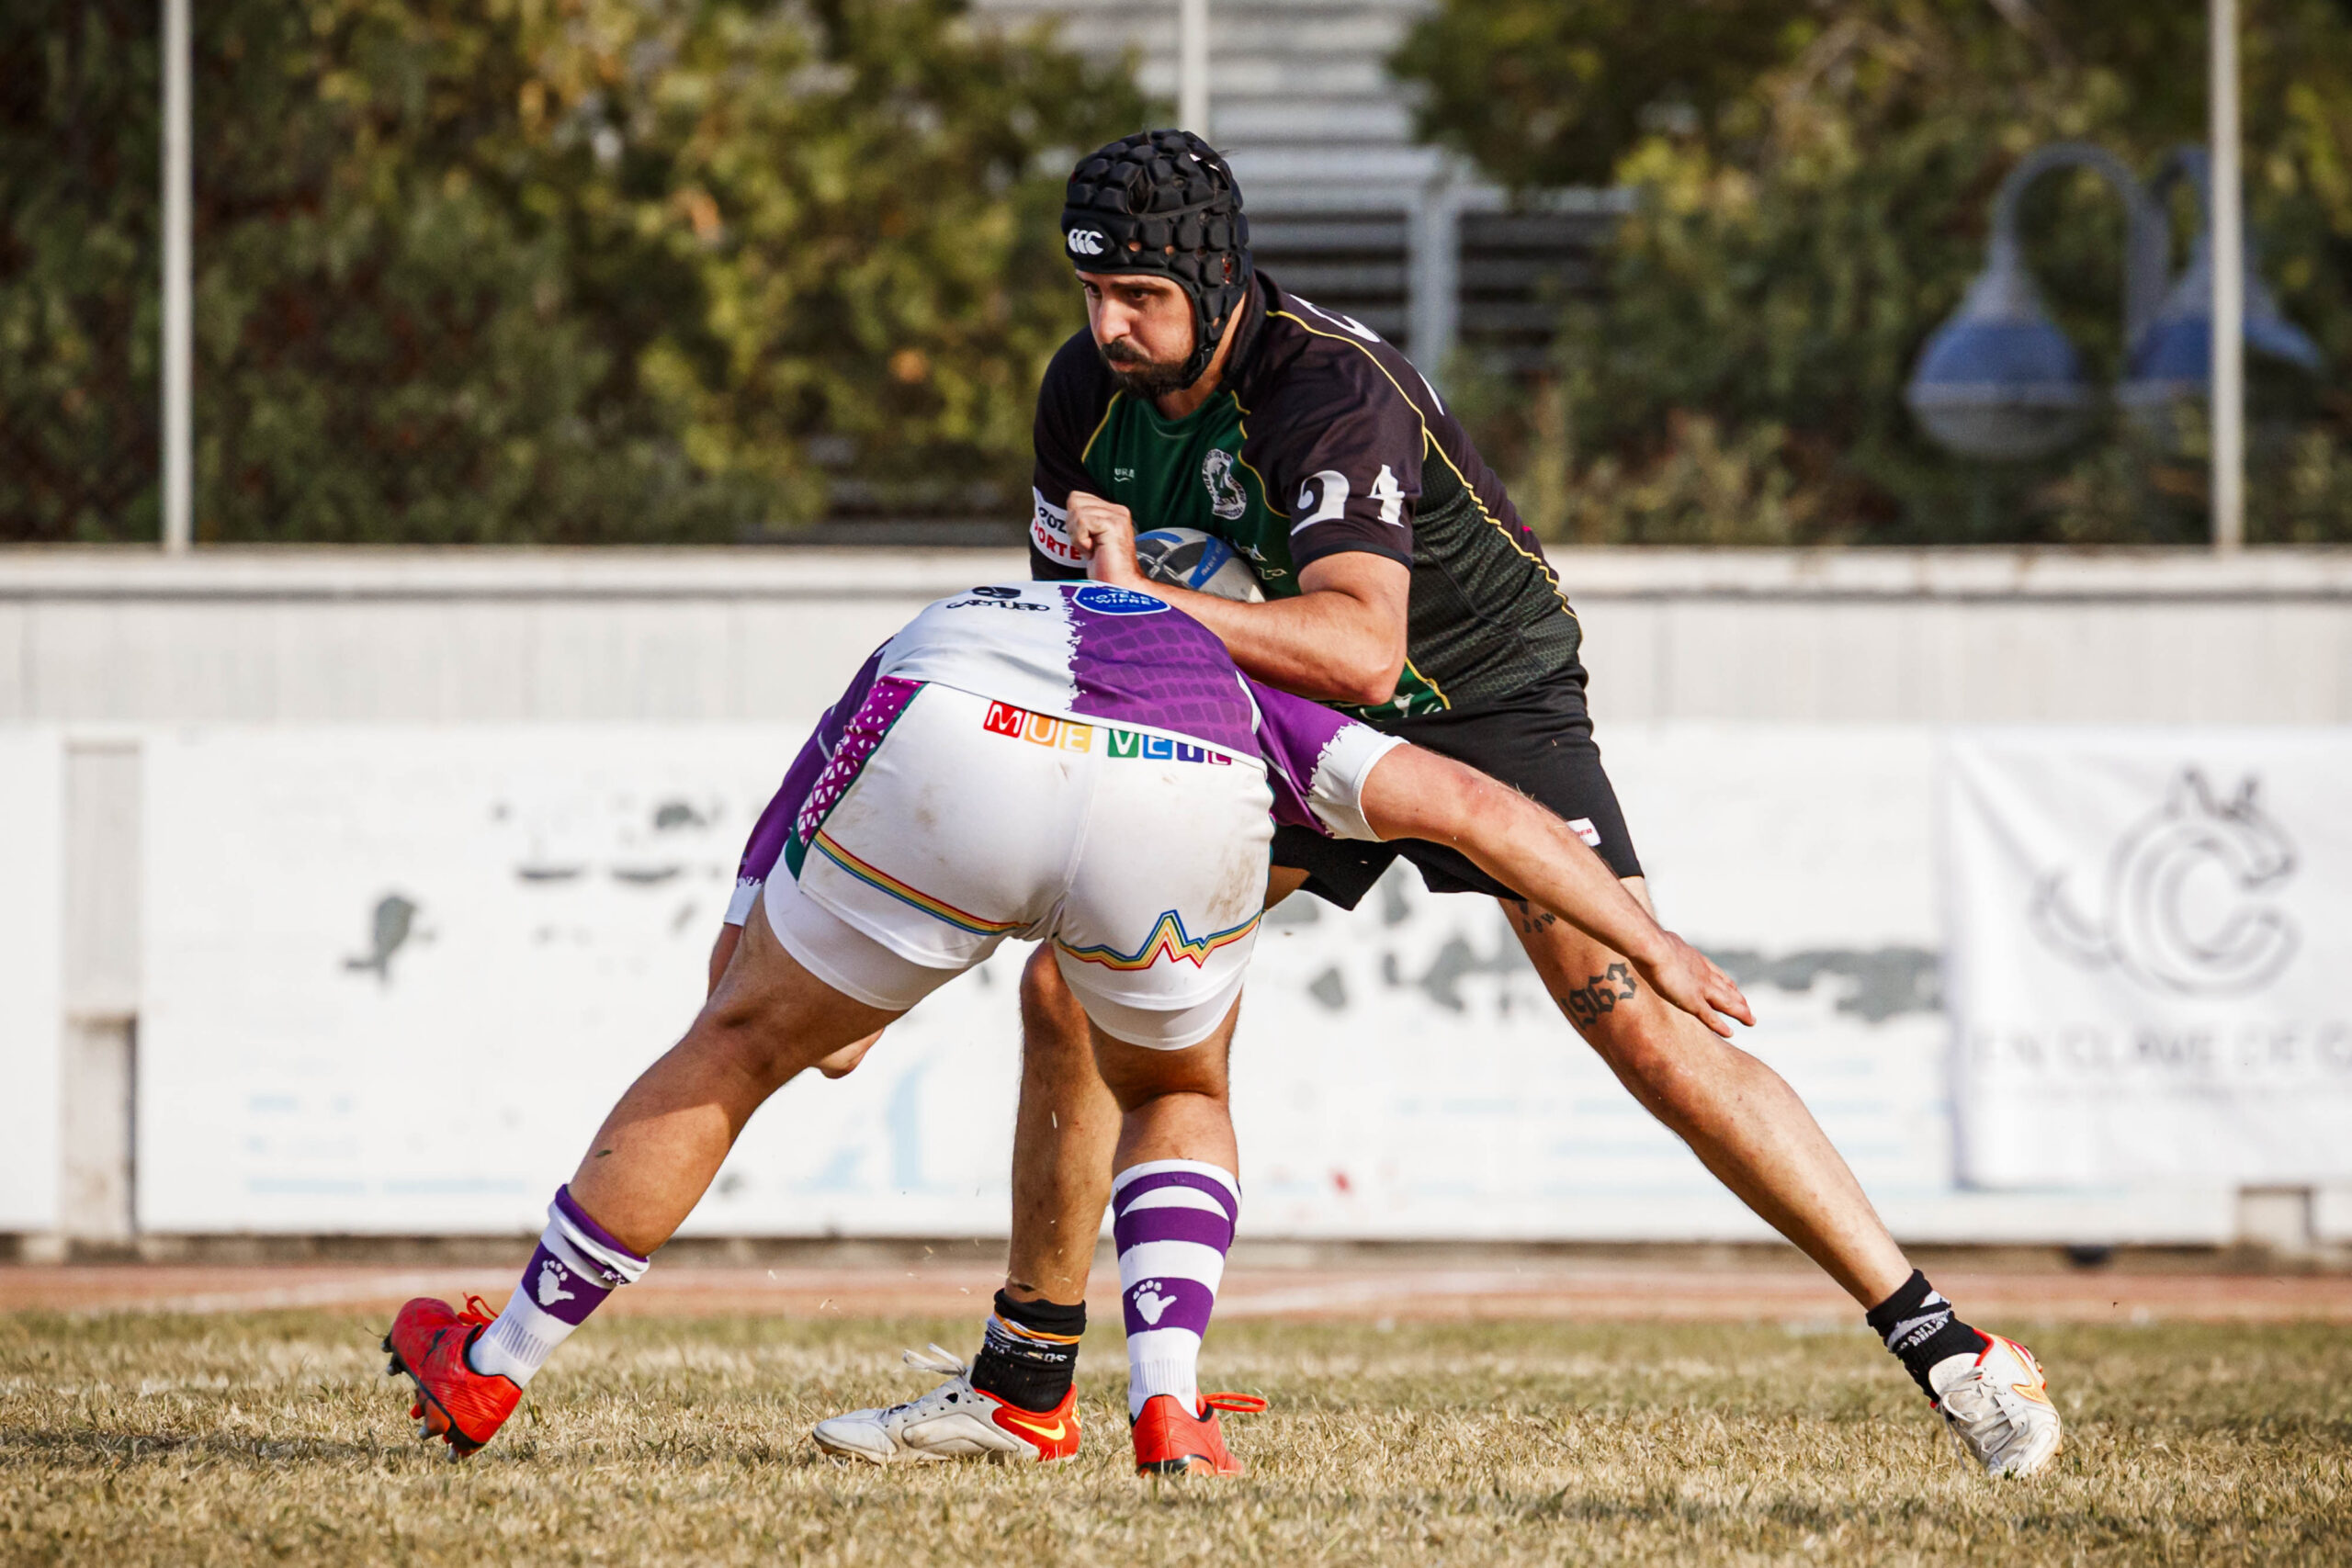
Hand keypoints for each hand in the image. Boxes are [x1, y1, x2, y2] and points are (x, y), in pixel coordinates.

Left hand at [1066, 490, 1141, 585]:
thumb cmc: (1104, 568)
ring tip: (1093, 550)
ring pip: (1077, 512)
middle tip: (1090, 546)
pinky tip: (1094, 550)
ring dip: (1078, 536)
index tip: (1088, 541)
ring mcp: (1117, 516)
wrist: (1120, 586)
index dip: (1074, 522)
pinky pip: (1082, 522)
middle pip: (1074, 501)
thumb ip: (1083, 520)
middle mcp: (1118, 510)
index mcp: (1114, 510)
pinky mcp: (1113, 525)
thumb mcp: (1091, 537)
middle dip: (1074, 527)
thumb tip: (1069, 506)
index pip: (1077, 497)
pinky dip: (1081, 540)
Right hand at [1628, 932, 1754, 1038]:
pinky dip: (1721, 1026)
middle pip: (1727, 989)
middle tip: (1749, 1009)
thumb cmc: (1651, 942)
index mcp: (1696, 960)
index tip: (1735, 989)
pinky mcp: (1693, 1001)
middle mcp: (1703, 974)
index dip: (1728, 984)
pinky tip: (1730, 1033)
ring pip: (1727, 1003)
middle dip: (1739, 1000)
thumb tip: (1655, 938)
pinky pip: (1710, 1017)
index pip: (1717, 974)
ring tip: (1751, 1021)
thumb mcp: (1662, 940)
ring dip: (1740, 1013)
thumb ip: (1664, 944)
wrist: (1652, 946)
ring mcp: (1700, 988)